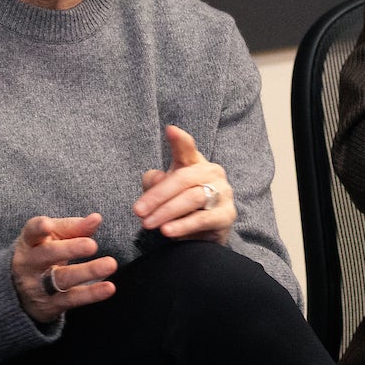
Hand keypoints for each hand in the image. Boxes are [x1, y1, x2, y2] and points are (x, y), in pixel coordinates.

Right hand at [13, 212, 117, 323]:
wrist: (21, 294)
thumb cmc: (44, 254)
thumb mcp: (53, 238)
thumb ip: (74, 227)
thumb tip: (96, 218)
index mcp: (29, 242)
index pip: (31, 233)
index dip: (38, 229)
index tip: (47, 225)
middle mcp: (30, 264)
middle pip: (47, 255)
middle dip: (69, 249)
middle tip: (92, 245)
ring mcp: (38, 286)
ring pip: (62, 278)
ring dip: (88, 271)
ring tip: (110, 264)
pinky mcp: (51, 305)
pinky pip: (73, 298)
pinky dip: (92, 293)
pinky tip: (109, 287)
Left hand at [135, 125, 234, 243]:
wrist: (204, 234)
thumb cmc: (181, 207)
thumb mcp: (162, 193)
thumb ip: (155, 183)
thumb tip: (156, 178)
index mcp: (195, 163)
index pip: (187, 148)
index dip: (179, 140)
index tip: (170, 130)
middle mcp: (212, 173)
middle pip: (183, 178)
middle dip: (158, 195)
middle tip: (138, 211)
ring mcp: (223, 193)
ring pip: (192, 198)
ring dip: (167, 212)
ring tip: (148, 224)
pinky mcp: (226, 215)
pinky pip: (203, 219)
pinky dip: (183, 225)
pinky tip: (167, 231)